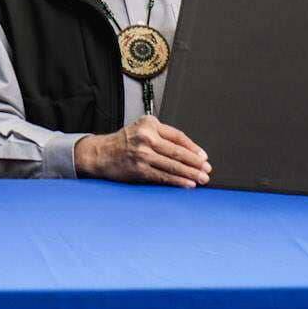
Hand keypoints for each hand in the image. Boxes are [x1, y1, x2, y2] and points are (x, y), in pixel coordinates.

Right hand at [74, 116, 210, 187]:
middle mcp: (147, 137)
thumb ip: (161, 135)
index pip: (178, 136)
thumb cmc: (122, 142)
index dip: (193, 148)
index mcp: (150, 124)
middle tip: (207, 169)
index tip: (203, 156)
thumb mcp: (141, 129)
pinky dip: (177, 181)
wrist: (100, 153)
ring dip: (190, 174)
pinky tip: (186, 184)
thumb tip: (188, 151)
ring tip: (201, 179)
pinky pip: (163, 177)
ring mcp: (143, 154)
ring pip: (172, 165)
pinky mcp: (139, 169)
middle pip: (178, 151)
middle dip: (195, 163)